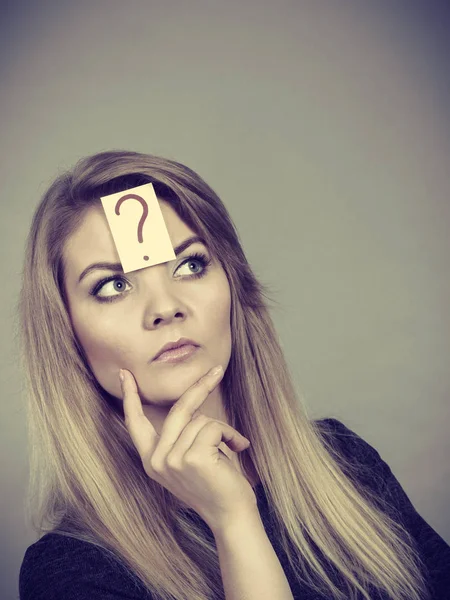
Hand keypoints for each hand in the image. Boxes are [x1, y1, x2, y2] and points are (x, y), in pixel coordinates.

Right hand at [120, 365, 256, 532]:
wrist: (231, 514)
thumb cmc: (215, 483)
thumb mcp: (188, 458)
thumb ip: (182, 435)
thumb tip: (193, 404)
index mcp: (152, 460)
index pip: (136, 423)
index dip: (130, 396)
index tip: (124, 373)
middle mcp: (157, 460)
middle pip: (178, 409)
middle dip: (200, 387)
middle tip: (216, 370)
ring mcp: (173, 460)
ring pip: (201, 420)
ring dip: (223, 429)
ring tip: (232, 446)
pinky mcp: (192, 459)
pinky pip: (214, 427)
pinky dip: (231, 434)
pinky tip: (238, 447)